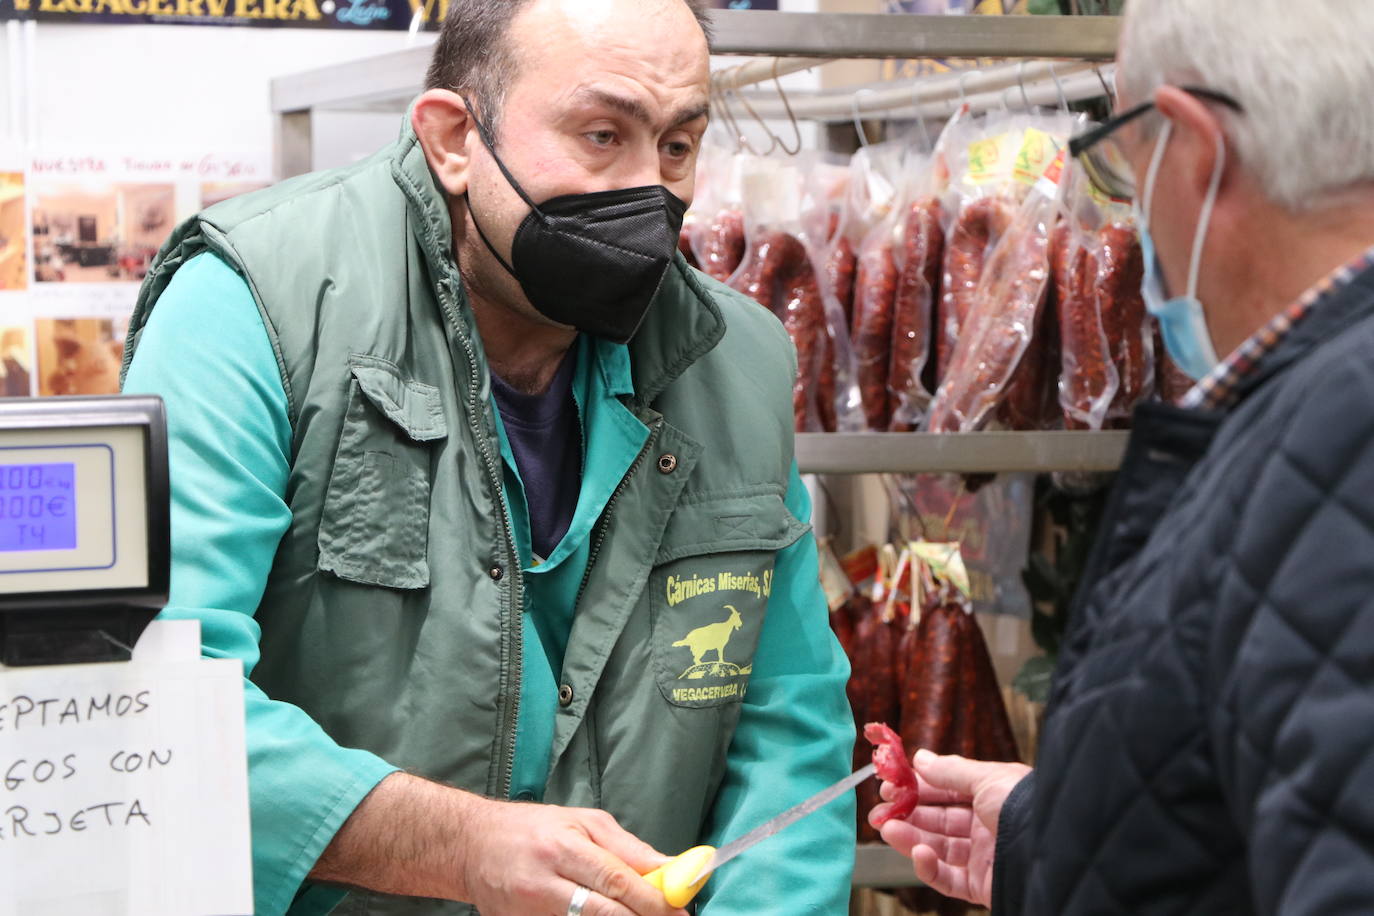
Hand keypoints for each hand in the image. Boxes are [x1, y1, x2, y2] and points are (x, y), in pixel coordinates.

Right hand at [459, 797, 690, 915]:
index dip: (654, 899)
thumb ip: (627, 848)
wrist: (471, 846)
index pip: (617, 880)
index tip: (679, 909)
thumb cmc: (532, 828)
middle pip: (606, 912)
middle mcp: (545, 883)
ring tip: (637, 915)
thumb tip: (668, 867)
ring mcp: (530, 911)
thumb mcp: (583, 822)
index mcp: (563, 848)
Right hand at [869, 750, 1029, 907]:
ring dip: (909, 837)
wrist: (1054, 852)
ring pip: (938, 848)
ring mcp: (985, 857)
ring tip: (886, 828)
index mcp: (993, 796)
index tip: (891, 784)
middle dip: (907, 813)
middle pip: (939, 820)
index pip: (948, 791)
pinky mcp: (982, 886)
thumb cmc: (1025, 807)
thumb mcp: (986, 778)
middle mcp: (988, 826)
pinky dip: (928, 867)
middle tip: (879, 810)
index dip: (918, 787)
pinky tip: (917, 852)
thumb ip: (949, 771)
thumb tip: (920, 758)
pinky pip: (948, 878)